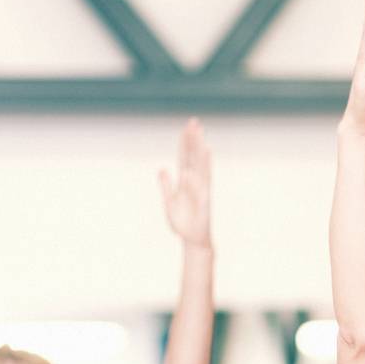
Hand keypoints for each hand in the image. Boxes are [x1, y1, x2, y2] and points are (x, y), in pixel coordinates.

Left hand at [159, 119, 211, 247]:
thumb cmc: (183, 222)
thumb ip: (166, 185)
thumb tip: (162, 169)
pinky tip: (189, 172)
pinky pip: (198, 192)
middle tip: (194, 123)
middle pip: (194, 159)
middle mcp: (195, 185)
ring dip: (200, 158)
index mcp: (186, 183)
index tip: (188, 127)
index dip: (186, 142)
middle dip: (194, 142)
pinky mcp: (202, 207)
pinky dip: (194, 183)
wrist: (193, 240)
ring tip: (201, 142)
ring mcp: (200, 194)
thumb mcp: (169, 202)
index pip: (185, 157)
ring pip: (200, 172)